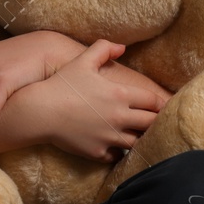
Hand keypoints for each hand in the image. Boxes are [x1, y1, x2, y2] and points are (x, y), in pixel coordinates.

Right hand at [32, 39, 167, 163]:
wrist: (40, 111)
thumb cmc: (62, 84)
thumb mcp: (83, 61)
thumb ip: (104, 49)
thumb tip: (122, 47)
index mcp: (120, 95)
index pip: (154, 102)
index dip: (160, 103)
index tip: (162, 106)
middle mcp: (119, 117)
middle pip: (152, 123)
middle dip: (155, 122)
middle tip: (155, 121)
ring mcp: (109, 137)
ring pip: (137, 142)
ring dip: (139, 138)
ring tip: (137, 134)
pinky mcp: (98, 152)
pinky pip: (117, 156)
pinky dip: (118, 151)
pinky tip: (114, 145)